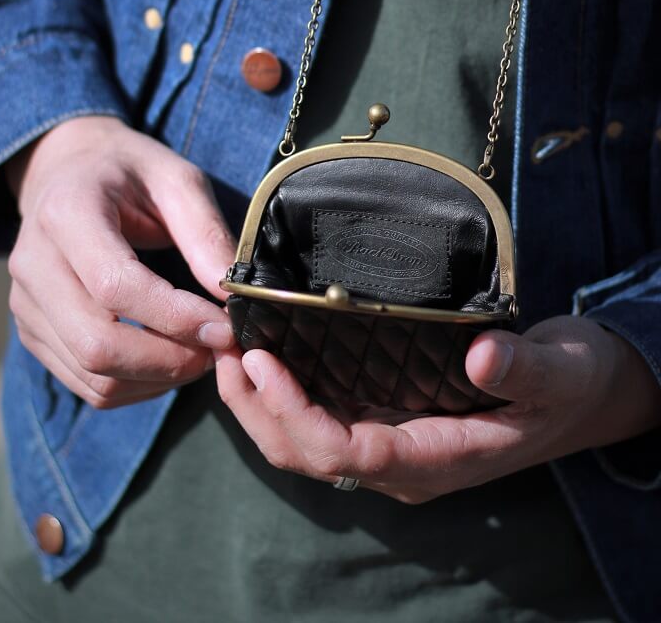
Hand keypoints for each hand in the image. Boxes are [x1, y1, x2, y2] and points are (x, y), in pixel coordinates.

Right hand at [7, 115, 235, 409]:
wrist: (65, 171)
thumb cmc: (128, 172)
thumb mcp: (176, 178)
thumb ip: (205, 232)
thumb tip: (234, 295)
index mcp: (66, 213)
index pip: (115, 287)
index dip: (174, 318)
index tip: (224, 327)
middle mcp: (33, 263)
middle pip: (97, 345)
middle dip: (169, 360)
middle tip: (218, 348)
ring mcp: (26, 304)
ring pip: (93, 377)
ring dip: (158, 379)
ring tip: (200, 353)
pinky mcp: (32, 333)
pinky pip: (86, 384)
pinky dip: (136, 386)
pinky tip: (169, 359)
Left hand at [215, 315, 660, 500]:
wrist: (583, 393)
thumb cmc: (572, 383)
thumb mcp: (561, 372)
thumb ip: (524, 369)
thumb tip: (482, 354)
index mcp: (438, 458)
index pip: (347, 451)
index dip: (294, 413)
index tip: (260, 360)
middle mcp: (403, 460)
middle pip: (306, 453)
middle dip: (255, 407)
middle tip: (222, 344)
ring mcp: (392, 441)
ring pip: (303, 441)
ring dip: (257, 400)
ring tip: (227, 344)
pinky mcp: (387, 417)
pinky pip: (318, 416)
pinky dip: (281, 389)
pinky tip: (265, 349)